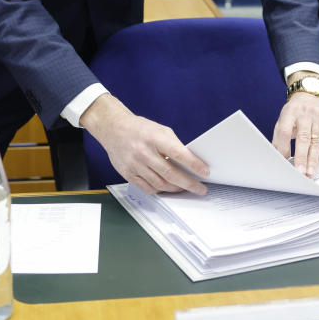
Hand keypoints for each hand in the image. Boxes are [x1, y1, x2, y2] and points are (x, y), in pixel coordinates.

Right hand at [80, 94, 208, 194]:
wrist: (113, 129)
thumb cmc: (140, 129)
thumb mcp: (160, 130)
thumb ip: (174, 145)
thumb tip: (190, 162)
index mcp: (155, 138)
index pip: (179, 154)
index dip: (194, 165)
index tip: (205, 172)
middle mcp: (144, 152)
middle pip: (170, 174)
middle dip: (189, 183)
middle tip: (200, 189)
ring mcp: (135, 164)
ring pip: (160, 184)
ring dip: (176, 189)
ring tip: (186, 189)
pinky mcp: (128, 174)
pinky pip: (147, 188)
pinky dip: (160, 190)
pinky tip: (168, 188)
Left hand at [272, 91, 318, 177]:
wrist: (310, 96)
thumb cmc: (294, 112)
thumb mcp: (283, 119)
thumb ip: (279, 137)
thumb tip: (277, 156)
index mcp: (290, 112)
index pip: (285, 131)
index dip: (284, 147)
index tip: (283, 160)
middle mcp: (305, 114)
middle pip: (303, 137)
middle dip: (301, 157)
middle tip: (299, 171)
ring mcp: (318, 118)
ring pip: (316, 142)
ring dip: (312, 159)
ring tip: (309, 172)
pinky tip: (315, 164)